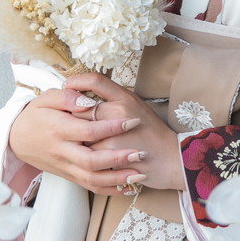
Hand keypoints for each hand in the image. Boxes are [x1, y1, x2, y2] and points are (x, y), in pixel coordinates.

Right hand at [8, 84, 153, 196]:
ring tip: (139, 176)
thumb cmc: (35, 115)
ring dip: (117, 180)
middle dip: (118, 159)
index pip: (88, 131)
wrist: (16, 139)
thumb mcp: (45, 98)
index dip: (111, 127)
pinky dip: (109, 190)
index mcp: (58, 130)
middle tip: (140, 153)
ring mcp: (65, 167)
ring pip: (92, 179)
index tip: (133, 121)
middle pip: (91, 161)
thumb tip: (88, 102)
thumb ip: (67, 97)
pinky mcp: (68, 176)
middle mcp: (61, 151)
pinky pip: (89, 187)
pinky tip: (128, 187)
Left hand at [64, 71, 185, 192]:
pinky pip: (87, 153)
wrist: (172, 159)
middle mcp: (119, 113)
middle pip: (79, 109)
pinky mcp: (111, 155)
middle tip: (68, 118)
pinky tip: (91, 157)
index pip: (95, 80)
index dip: (77, 81)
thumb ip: (114, 99)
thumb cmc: (152, 133)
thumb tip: (86, 93)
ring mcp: (114, 135)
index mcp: (125, 98)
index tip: (68, 85)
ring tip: (80, 141)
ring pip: (79, 133)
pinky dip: (86, 155)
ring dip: (77, 138)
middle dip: (71, 115)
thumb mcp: (137, 107)